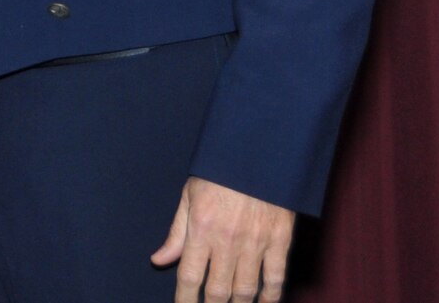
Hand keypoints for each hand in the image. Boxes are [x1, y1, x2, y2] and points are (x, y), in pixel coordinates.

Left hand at [151, 176, 294, 302]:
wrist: (259, 150)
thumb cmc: (220, 171)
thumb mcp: (190, 196)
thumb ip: (176, 232)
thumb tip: (159, 259)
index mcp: (201, 228)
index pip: (190, 277)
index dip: (185, 301)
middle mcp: (227, 240)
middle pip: (217, 290)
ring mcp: (255, 242)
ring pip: (245, 290)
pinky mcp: (280, 240)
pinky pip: (275, 278)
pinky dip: (270, 296)